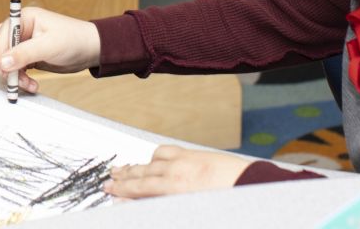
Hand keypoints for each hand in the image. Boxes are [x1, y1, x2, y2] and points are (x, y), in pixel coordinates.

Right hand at [0, 6, 100, 95]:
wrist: (91, 50)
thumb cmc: (75, 40)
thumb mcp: (49, 46)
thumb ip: (25, 53)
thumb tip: (3, 62)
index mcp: (24, 18)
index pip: (0, 34)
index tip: (4, 69)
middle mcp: (21, 29)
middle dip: (2, 65)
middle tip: (10, 78)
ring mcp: (24, 43)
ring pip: (5, 60)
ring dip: (13, 74)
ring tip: (27, 83)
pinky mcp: (28, 56)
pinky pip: (15, 68)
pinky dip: (20, 78)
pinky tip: (31, 83)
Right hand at [103, 146, 251, 199]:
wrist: (251, 185)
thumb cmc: (225, 202)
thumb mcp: (192, 209)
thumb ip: (164, 205)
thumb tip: (145, 204)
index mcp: (175, 187)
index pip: (140, 189)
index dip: (122, 190)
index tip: (109, 190)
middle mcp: (177, 171)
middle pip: (142, 174)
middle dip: (123, 178)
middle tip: (108, 180)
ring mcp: (184, 160)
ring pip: (152, 161)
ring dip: (136, 166)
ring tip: (123, 168)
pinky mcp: (193, 154)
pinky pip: (168, 152)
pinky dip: (156, 156)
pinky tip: (152, 159)